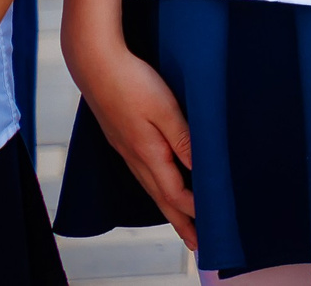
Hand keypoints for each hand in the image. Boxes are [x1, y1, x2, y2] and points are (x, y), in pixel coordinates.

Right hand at [78, 43, 196, 246]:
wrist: (95, 64)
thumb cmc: (133, 82)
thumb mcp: (165, 108)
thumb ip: (183, 138)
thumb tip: (201, 168)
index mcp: (148, 154)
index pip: (176, 193)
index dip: (196, 211)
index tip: (215, 228)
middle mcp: (136, 158)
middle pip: (163, 199)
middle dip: (182, 223)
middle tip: (199, 246)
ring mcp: (127, 150)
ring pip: (153, 188)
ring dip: (171, 208)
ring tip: (186, 224)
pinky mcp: (124, 140)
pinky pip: (146, 174)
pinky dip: (159, 189)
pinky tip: (164, 186)